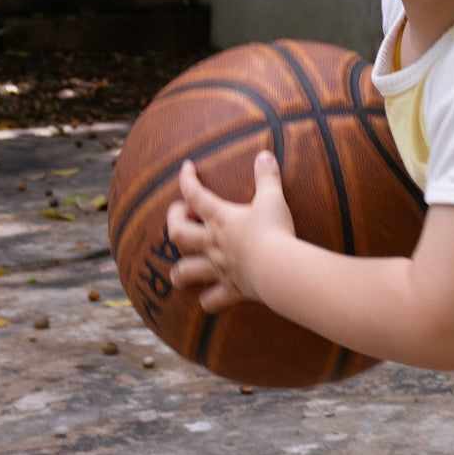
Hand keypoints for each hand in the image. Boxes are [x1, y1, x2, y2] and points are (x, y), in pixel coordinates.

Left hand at [166, 151, 295, 310]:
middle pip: (178, 234)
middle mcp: (213, 243)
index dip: (187, 179)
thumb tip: (265, 154)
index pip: (195, 194)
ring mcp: (220, 268)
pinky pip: (213, 300)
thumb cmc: (275, 232)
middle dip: (174, 222)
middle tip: (181, 216)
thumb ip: (268, 177)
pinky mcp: (232, 289)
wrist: (280, 269)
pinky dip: (209, 301)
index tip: (186, 168)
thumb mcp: (274, 199)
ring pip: (186, 271)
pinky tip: (209, 300)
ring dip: (180, 272)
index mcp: (221, 218)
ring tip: (179, 273)